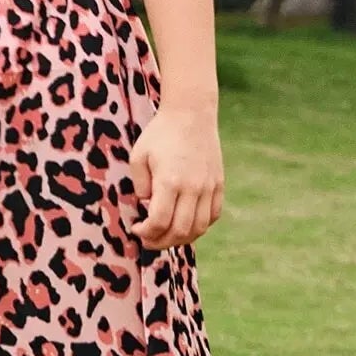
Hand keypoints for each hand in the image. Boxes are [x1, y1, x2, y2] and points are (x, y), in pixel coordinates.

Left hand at [127, 104, 223, 249]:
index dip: (146, 233)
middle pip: (180, 231)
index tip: (136, 229)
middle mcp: (193, 187)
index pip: (159, 222)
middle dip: (160, 242)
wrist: (191, 113)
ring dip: (181, 239)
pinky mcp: (218, 184)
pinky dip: (199, 226)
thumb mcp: (138, 156)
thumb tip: (148, 206)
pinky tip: (185, 223)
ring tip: (165, 236)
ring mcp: (209, 187)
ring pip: (199, 228)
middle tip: (148, 239)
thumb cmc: (160, 134)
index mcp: (170, 181)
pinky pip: (213, 215)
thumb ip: (140, 185)